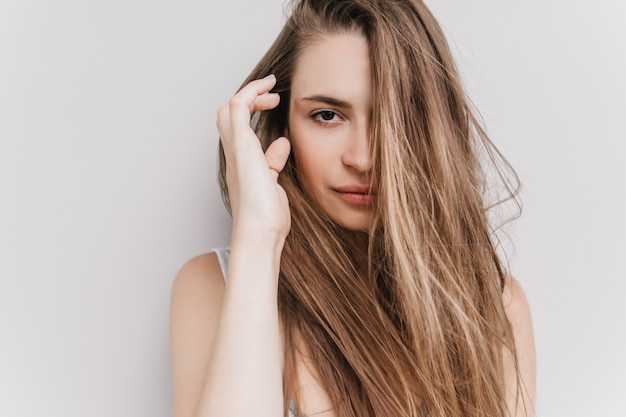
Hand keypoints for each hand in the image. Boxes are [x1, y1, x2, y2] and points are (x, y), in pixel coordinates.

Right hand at [217, 75, 290, 241]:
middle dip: (248, 100)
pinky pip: (238, 106)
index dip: (252, 111)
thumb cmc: (267, 216)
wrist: (260, 231)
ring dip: (250, 93)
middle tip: (271, 97)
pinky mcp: (241, 144)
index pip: (237, 129)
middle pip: (226, 115)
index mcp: (240, 163)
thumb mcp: (273, 183)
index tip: (272, 105)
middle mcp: (233, 154)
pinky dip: (252, 92)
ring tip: (271, 90)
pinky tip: (270, 90)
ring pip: (229, 108)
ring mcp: (235, 148)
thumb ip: (273, 162)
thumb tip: (281, 143)